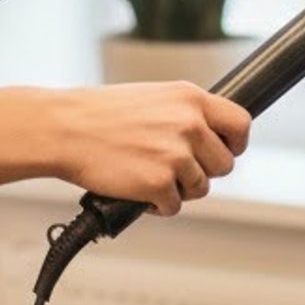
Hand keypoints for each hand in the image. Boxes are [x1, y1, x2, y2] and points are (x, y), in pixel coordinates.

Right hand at [53, 84, 251, 216]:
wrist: (64, 128)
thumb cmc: (101, 113)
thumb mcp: (153, 97)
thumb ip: (185, 114)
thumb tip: (209, 138)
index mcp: (190, 97)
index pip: (241, 123)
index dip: (234, 144)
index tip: (224, 151)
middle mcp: (189, 123)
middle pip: (224, 164)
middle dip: (202, 171)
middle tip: (172, 167)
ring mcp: (176, 154)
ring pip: (200, 188)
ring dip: (177, 189)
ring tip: (148, 174)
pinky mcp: (159, 183)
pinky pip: (174, 207)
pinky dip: (157, 205)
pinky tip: (137, 189)